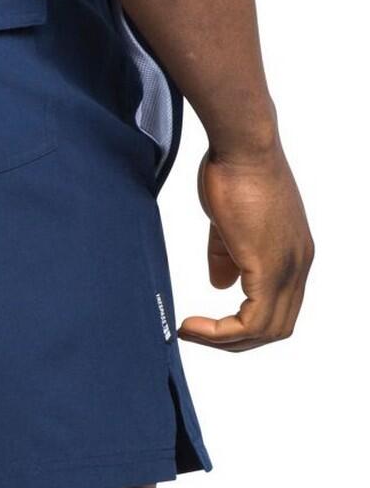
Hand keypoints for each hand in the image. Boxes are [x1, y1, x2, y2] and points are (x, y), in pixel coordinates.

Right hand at [178, 144, 313, 350]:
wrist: (242, 147)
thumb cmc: (233, 172)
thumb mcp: (228, 223)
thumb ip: (226, 256)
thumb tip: (221, 284)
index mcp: (293, 254)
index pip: (278, 308)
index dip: (241, 324)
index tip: (205, 322)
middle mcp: (298, 265)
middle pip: (277, 328)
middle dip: (233, 341)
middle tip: (195, 335)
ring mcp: (288, 267)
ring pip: (267, 331)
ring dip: (223, 340)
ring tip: (189, 332)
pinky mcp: (269, 267)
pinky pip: (252, 321)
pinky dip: (221, 332)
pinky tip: (193, 326)